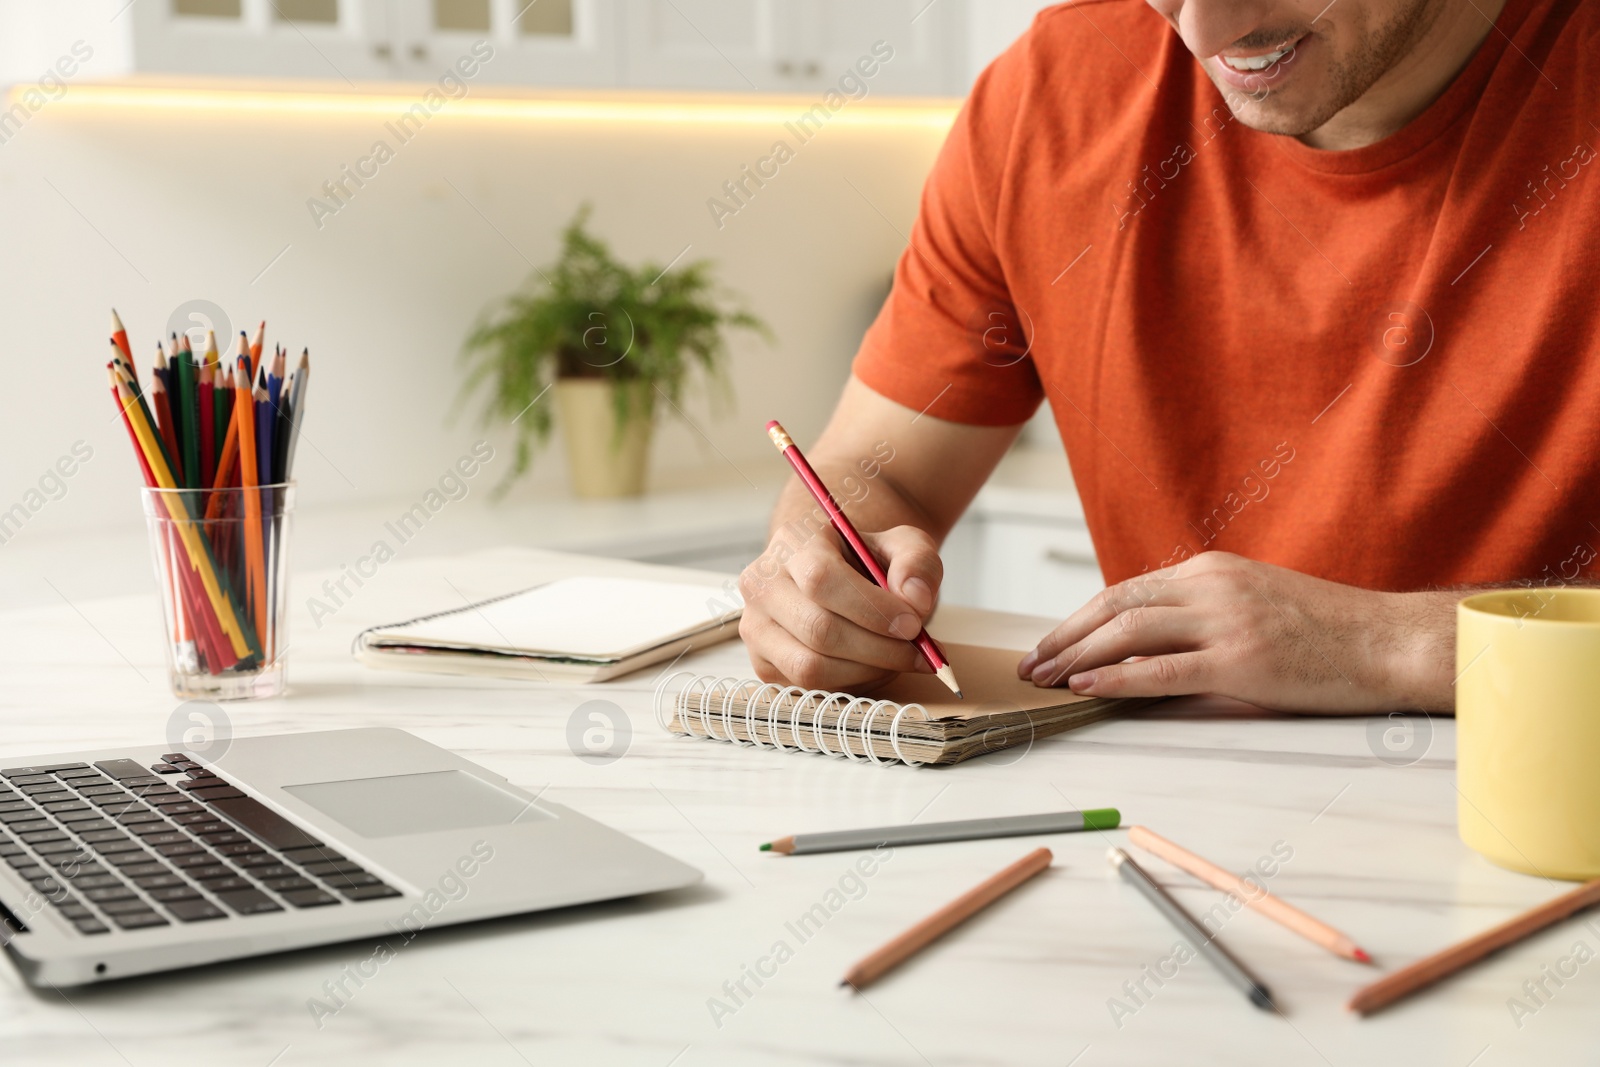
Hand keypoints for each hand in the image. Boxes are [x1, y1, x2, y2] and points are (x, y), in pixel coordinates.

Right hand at [739, 524, 940, 691]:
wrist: (839, 580)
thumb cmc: (867, 562)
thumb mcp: (903, 545)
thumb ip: (917, 563)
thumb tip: (914, 599)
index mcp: (792, 542)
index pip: (822, 579)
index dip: (871, 609)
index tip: (913, 624)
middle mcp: (762, 584)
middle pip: (818, 629)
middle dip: (878, 648)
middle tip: (917, 650)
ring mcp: (756, 627)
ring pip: (810, 667)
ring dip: (866, 671)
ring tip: (897, 658)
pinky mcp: (762, 664)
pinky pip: (809, 688)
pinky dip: (851, 684)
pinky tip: (871, 665)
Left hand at [1017, 551, 1455, 711]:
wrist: (1392, 641)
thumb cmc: (1328, 631)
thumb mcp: (1255, 601)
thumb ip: (1203, 613)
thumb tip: (1147, 645)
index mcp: (1210, 570)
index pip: (1125, 592)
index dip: (1078, 620)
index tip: (1049, 645)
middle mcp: (1211, 586)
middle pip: (1114, 605)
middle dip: (1063, 637)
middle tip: (1029, 665)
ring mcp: (1227, 621)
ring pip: (1128, 632)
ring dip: (1076, 657)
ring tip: (1045, 679)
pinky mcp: (1242, 661)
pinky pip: (1162, 669)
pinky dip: (1117, 677)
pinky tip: (1087, 687)